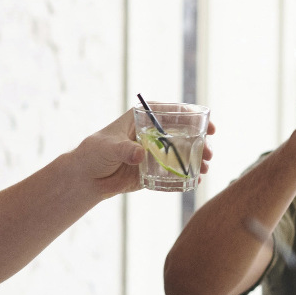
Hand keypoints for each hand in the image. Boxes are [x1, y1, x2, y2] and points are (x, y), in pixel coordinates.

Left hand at [74, 110, 216, 198]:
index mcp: (143, 118)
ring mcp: (156, 152)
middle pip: (184, 133)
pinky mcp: (155, 169)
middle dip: (200, 142)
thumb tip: (140, 154)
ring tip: (205, 169)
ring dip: (197, 159)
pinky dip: (186, 176)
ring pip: (183, 152)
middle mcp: (153, 133)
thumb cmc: (94, 153)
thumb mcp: (109, 148)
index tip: (209, 128)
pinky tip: (195, 181)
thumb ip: (125, 150)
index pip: (173, 113)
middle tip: (209, 153)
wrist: (86, 178)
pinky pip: (175, 172)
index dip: (194, 117)